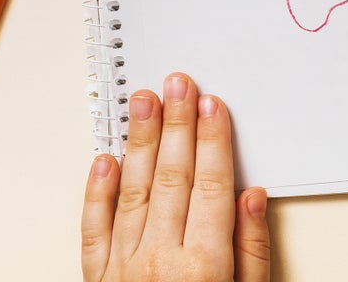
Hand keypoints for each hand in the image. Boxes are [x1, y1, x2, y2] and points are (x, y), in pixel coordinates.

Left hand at [81, 73, 270, 281]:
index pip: (210, 186)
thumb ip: (252, 250)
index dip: (212, 141)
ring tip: (144, 103)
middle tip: (178, 86)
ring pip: (133, 192)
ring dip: (140, 142)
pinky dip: (97, 192)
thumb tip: (251, 198)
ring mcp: (124, 269)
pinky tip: (106, 159)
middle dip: (177, 125)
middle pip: (172, 178)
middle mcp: (160, 262)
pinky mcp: (98, 279)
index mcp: (204, 267)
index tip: (212, 107)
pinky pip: (95, 229)